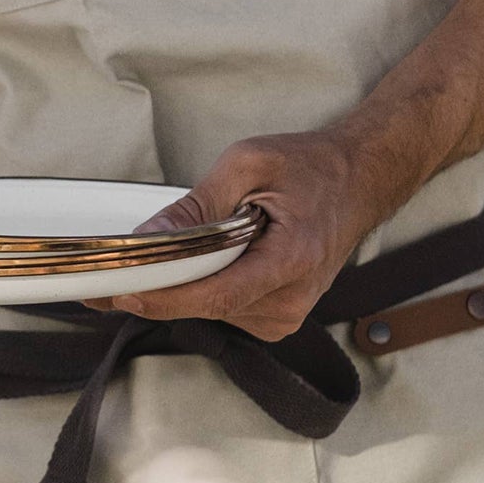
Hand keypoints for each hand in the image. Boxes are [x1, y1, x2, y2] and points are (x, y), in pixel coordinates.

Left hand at [104, 127, 400, 340]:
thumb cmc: (310, 168)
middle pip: (206, 304)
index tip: (124, 292)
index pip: (216, 295)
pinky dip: (210, 283)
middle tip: (126, 262)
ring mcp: (287, 314)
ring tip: (210, 238)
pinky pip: (224, 307)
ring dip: (192, 279)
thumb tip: (148, 239)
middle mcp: (291, 300)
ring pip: (210, 308)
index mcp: (291, 261)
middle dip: (164, 283)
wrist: (359, 182)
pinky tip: (224, 255)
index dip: (166, 297)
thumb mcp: (247, 165)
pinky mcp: (278, 318)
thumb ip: (196, 206)